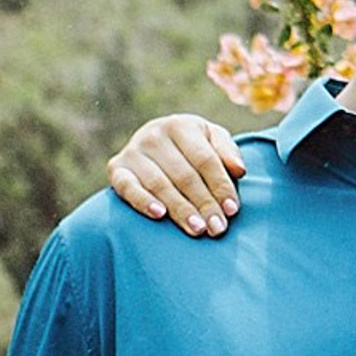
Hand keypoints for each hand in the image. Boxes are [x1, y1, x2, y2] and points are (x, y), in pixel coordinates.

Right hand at [108, 116, 245, 235]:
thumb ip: (227, 152)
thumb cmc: (191, 147)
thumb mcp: (212, 141)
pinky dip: (143, 201)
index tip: (232, 210)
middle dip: (204, 203)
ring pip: (160, 184)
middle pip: (184, 175)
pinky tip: (159, 215)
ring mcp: (133, 151)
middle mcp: (153, 134)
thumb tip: (239, 170)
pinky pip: (129, 188)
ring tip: (197, 229)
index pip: (205, 159)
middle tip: (217, 228)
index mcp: (181, 125)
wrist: (153, 146)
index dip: (220, 185)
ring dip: (180, 209)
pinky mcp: (116, 168)